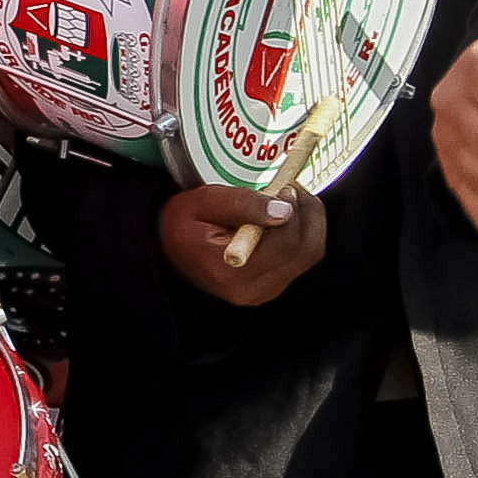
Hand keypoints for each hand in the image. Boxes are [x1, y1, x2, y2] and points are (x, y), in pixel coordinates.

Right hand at [160, 184, 322, 304]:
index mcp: (231, 271)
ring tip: (288, 199)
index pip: (285, 243)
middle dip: (308, 213)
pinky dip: (301, 233)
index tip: (285, 185)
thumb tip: (284, 208)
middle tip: (292, 188)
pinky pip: (301, 258)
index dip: (294, 209)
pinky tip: (284, 217)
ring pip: (309, 254)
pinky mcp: (271, 286)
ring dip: (308, 221)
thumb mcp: (203, 201)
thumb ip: (242, 203)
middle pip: (306, 251)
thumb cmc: (182, 224)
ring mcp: (265, 291)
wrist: (168, 249)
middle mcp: (252, 289)